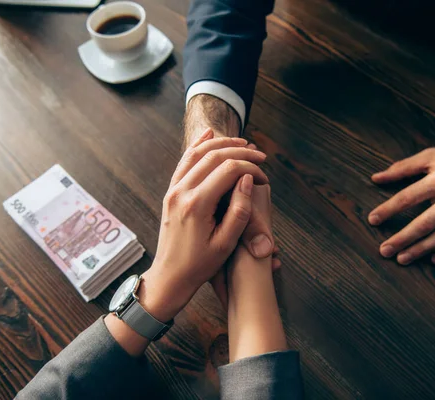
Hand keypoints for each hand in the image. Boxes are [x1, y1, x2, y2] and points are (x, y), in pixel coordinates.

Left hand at [141, 129, 268, 320]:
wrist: (169, 276)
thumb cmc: (200, 265)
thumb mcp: (226, 243)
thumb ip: (240, 210)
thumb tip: (247, 179)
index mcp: (197, 205)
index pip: (228, 170)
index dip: (251, 168)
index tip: (265, 178)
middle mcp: (181, 192)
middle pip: (214, 156)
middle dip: (240, 152)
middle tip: (261, 156)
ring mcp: (173, 190)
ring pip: (197, 153)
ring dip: (221, 144)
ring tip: (243, 143)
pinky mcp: (171, 192)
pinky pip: (184, 161)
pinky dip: (197, 145)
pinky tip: (208, 134)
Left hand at [368, 136, 434, 264]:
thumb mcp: (432, 155)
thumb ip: (403, 167)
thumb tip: (376, 178)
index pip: (407, 198)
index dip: (388, 210)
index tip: (372, 220)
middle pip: (425, 223)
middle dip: (402, 239)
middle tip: (384, 250)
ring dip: (422, 250)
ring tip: (402, 259)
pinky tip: (434, 260)